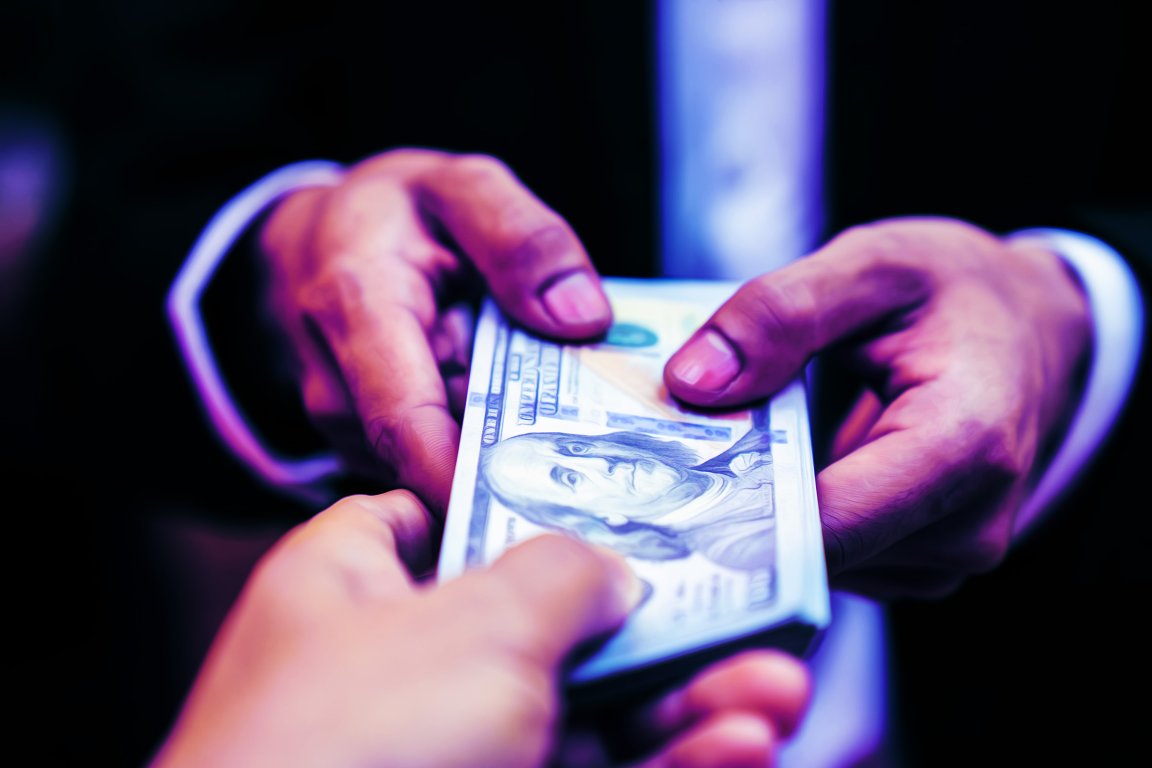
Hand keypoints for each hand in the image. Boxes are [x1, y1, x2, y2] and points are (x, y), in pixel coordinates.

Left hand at [149, 491, 809, 767]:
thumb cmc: (348, 752)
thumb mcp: (476, 627)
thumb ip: (561, 575)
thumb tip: (612, 574)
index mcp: (350, 588)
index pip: (423, 517)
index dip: (514, 503)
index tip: (607, 505)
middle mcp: (396, 671)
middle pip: (545, 626)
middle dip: (655, 628)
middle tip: (745, 621)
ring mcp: (444, 756)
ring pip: (584, 720)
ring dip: (685, 707)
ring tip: (775, 694)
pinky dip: (666, 767)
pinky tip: (736, 748)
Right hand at [260, 149, 612, 512]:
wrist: (312, 238)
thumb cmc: (389, 212)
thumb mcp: (458, 187)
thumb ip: (520, 237)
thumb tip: (581, 319)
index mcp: (358, 308)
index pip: (408, 424)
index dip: (469, 479)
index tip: (537, 508)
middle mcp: (339, 385)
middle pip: (437, 456)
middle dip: (513, 457)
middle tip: (593, 454)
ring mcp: (347, 425)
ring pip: (441, 462)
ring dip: (498, 442)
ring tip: (544, 401)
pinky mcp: (365, 444)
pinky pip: (434, 458)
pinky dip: (480, 438)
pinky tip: (508, 405)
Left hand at [664, 217, 1090, 598]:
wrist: (1031, 327)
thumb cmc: (959, 290)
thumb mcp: (873, 265)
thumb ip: (781, 313)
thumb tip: (692, 382)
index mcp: (964, 442)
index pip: (834, 521)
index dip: (740, 512)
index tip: (659, 490)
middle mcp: (968, 523)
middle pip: (818, 550)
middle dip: (738, 510)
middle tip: (665, 459)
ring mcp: (949, 555)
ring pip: (821, 562)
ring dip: (766, 515)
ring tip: (732, 446)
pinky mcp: (923, 562)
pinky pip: (839, 558)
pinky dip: (796, 519)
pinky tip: (773, 466)